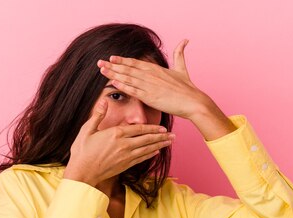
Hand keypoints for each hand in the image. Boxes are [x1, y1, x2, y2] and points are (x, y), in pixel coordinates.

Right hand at [64, 99, 174, 185]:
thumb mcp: (87, 129)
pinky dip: (150, 154)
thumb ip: (98, 115)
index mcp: (115, 134)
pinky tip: (156, 152)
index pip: (139, 129)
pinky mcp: (125, 165)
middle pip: (147, 139)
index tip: (162, 127)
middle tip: (173, 135)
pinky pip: (141, 159)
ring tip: (169, 143)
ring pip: (147, 149)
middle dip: (161, 137)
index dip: (152, 128)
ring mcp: (125, 156)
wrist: (82, 172)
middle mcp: (124, 145)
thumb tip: (104, 101)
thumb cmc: (82, 150)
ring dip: (159, 145)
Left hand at [96, 39, 211, 118]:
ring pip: (127, 78)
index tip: (111, 58)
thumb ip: (180, 54)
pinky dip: (122, 86)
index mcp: (156, 69)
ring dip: (113, 74)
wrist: (193, 102)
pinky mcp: (150, 97)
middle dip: (112, 66)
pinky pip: (133, 91)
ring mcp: (149, 86)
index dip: (122, 60)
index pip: (135, 63)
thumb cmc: (188, 88)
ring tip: (102, 71)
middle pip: (128, 69)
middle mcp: (150, 75)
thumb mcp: (182, 68)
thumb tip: (185, 40)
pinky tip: (113, 83)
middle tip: (99, 63)